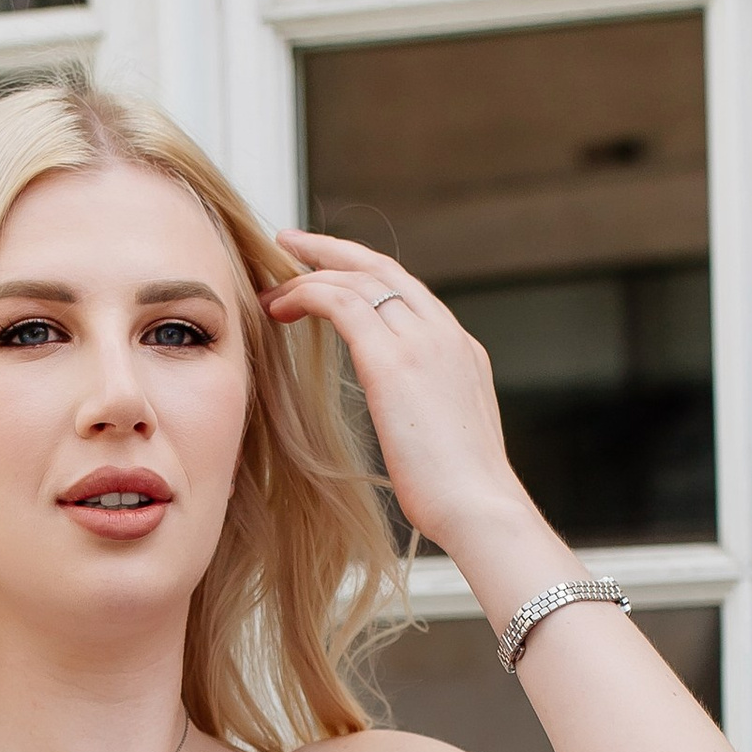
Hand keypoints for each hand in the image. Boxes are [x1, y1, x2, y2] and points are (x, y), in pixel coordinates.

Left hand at [267, 234, 554, 582]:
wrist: (480, 509)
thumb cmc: (460, 494)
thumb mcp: (447, 437)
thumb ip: (426, 410)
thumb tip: (405, 421)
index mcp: (461, 350)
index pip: (406, 291)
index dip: (362, 273)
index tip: (328, 270)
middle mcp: (444, 334)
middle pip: (382, 268)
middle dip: (332, 250)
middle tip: (289, 243)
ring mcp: (423, 341)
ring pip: (357, 279)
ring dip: (308, 276)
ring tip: (271, 288)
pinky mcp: (393, 360)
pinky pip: (341, 303)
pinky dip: (307, 295)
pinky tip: (280, 309)